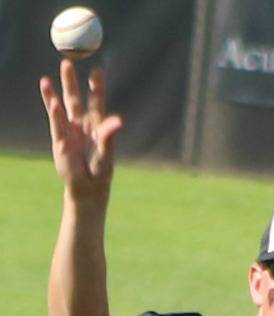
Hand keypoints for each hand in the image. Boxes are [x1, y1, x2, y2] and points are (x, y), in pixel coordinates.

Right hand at [39, 60, 122, 199]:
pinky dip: (53, 110)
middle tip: (67, 61)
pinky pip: (56, 121)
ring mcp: (69, 130)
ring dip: (54, 92)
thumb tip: (118, 121)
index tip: (98, 70)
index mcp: (98, 125)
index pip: (96, 101)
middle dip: (71, 81)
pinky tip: (50, 97)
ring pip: (61, 107)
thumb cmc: (100, 171)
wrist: (87, 186)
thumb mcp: (107, 154)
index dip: (97, 86)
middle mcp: (82, 124)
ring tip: (45, 79)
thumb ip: (109, 137)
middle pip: (76, 98)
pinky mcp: (60, 140)